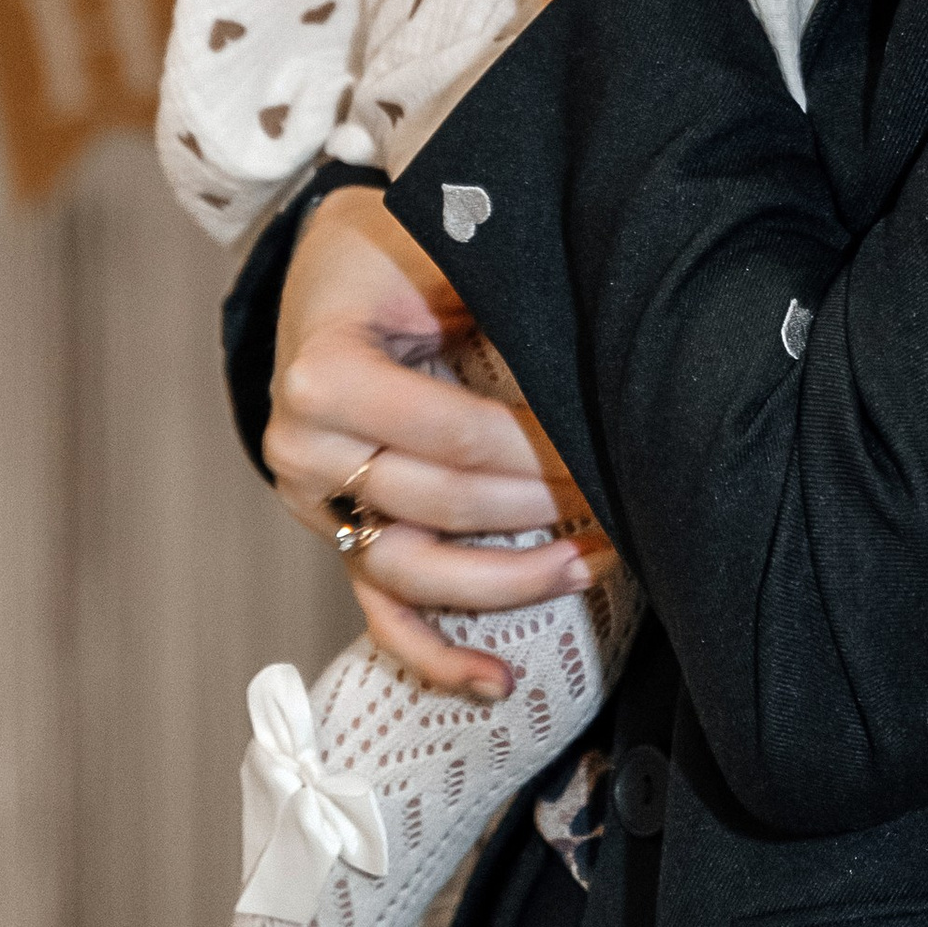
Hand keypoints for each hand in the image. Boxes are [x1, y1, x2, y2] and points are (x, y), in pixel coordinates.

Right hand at [269, 183, 604, 698]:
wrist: (334, 267)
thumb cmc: (394, 249)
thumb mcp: (438, 244)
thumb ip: (494, 285)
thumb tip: (598, 335)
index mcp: (322, 374)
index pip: (451, 434)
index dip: (537, 449)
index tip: (610, 444)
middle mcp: (305, 450)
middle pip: (441, 504)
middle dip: (542, 503)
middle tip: (622, 495)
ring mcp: (319, 505)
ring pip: (413, 572)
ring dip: (507, 583)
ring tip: (591, 565)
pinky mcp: (342, 535)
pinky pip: (383, 612)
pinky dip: (437, 655)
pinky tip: (498, 682)